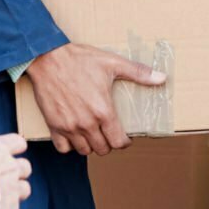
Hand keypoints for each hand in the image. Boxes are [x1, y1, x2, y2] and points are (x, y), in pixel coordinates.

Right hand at [0, 120, 31, 208]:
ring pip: (25, 189)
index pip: (17, 142)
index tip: (4, 151)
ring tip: (0, 195)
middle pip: (25, 167)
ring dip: (15, 191)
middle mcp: (9, 167)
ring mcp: (12, 189)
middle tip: (0, 176)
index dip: (13, 147)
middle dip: (15, 172)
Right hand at [22, 43, 165, 156]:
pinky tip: (74, 135)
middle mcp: (87, 123)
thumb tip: (162, 78)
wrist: (47, 57)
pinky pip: (63, 148)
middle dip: (108, 143)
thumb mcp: (112, 63)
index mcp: (104, 111)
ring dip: (90, 145)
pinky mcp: (53, 125)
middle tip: (108, 133)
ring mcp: (69, 126)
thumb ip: (138, 73)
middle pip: (102, 149)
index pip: (119, 142)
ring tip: (93, 134)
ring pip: (84, 151)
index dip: (124, 142)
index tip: (124, 137)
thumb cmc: (80, 59)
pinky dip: (69, 145)